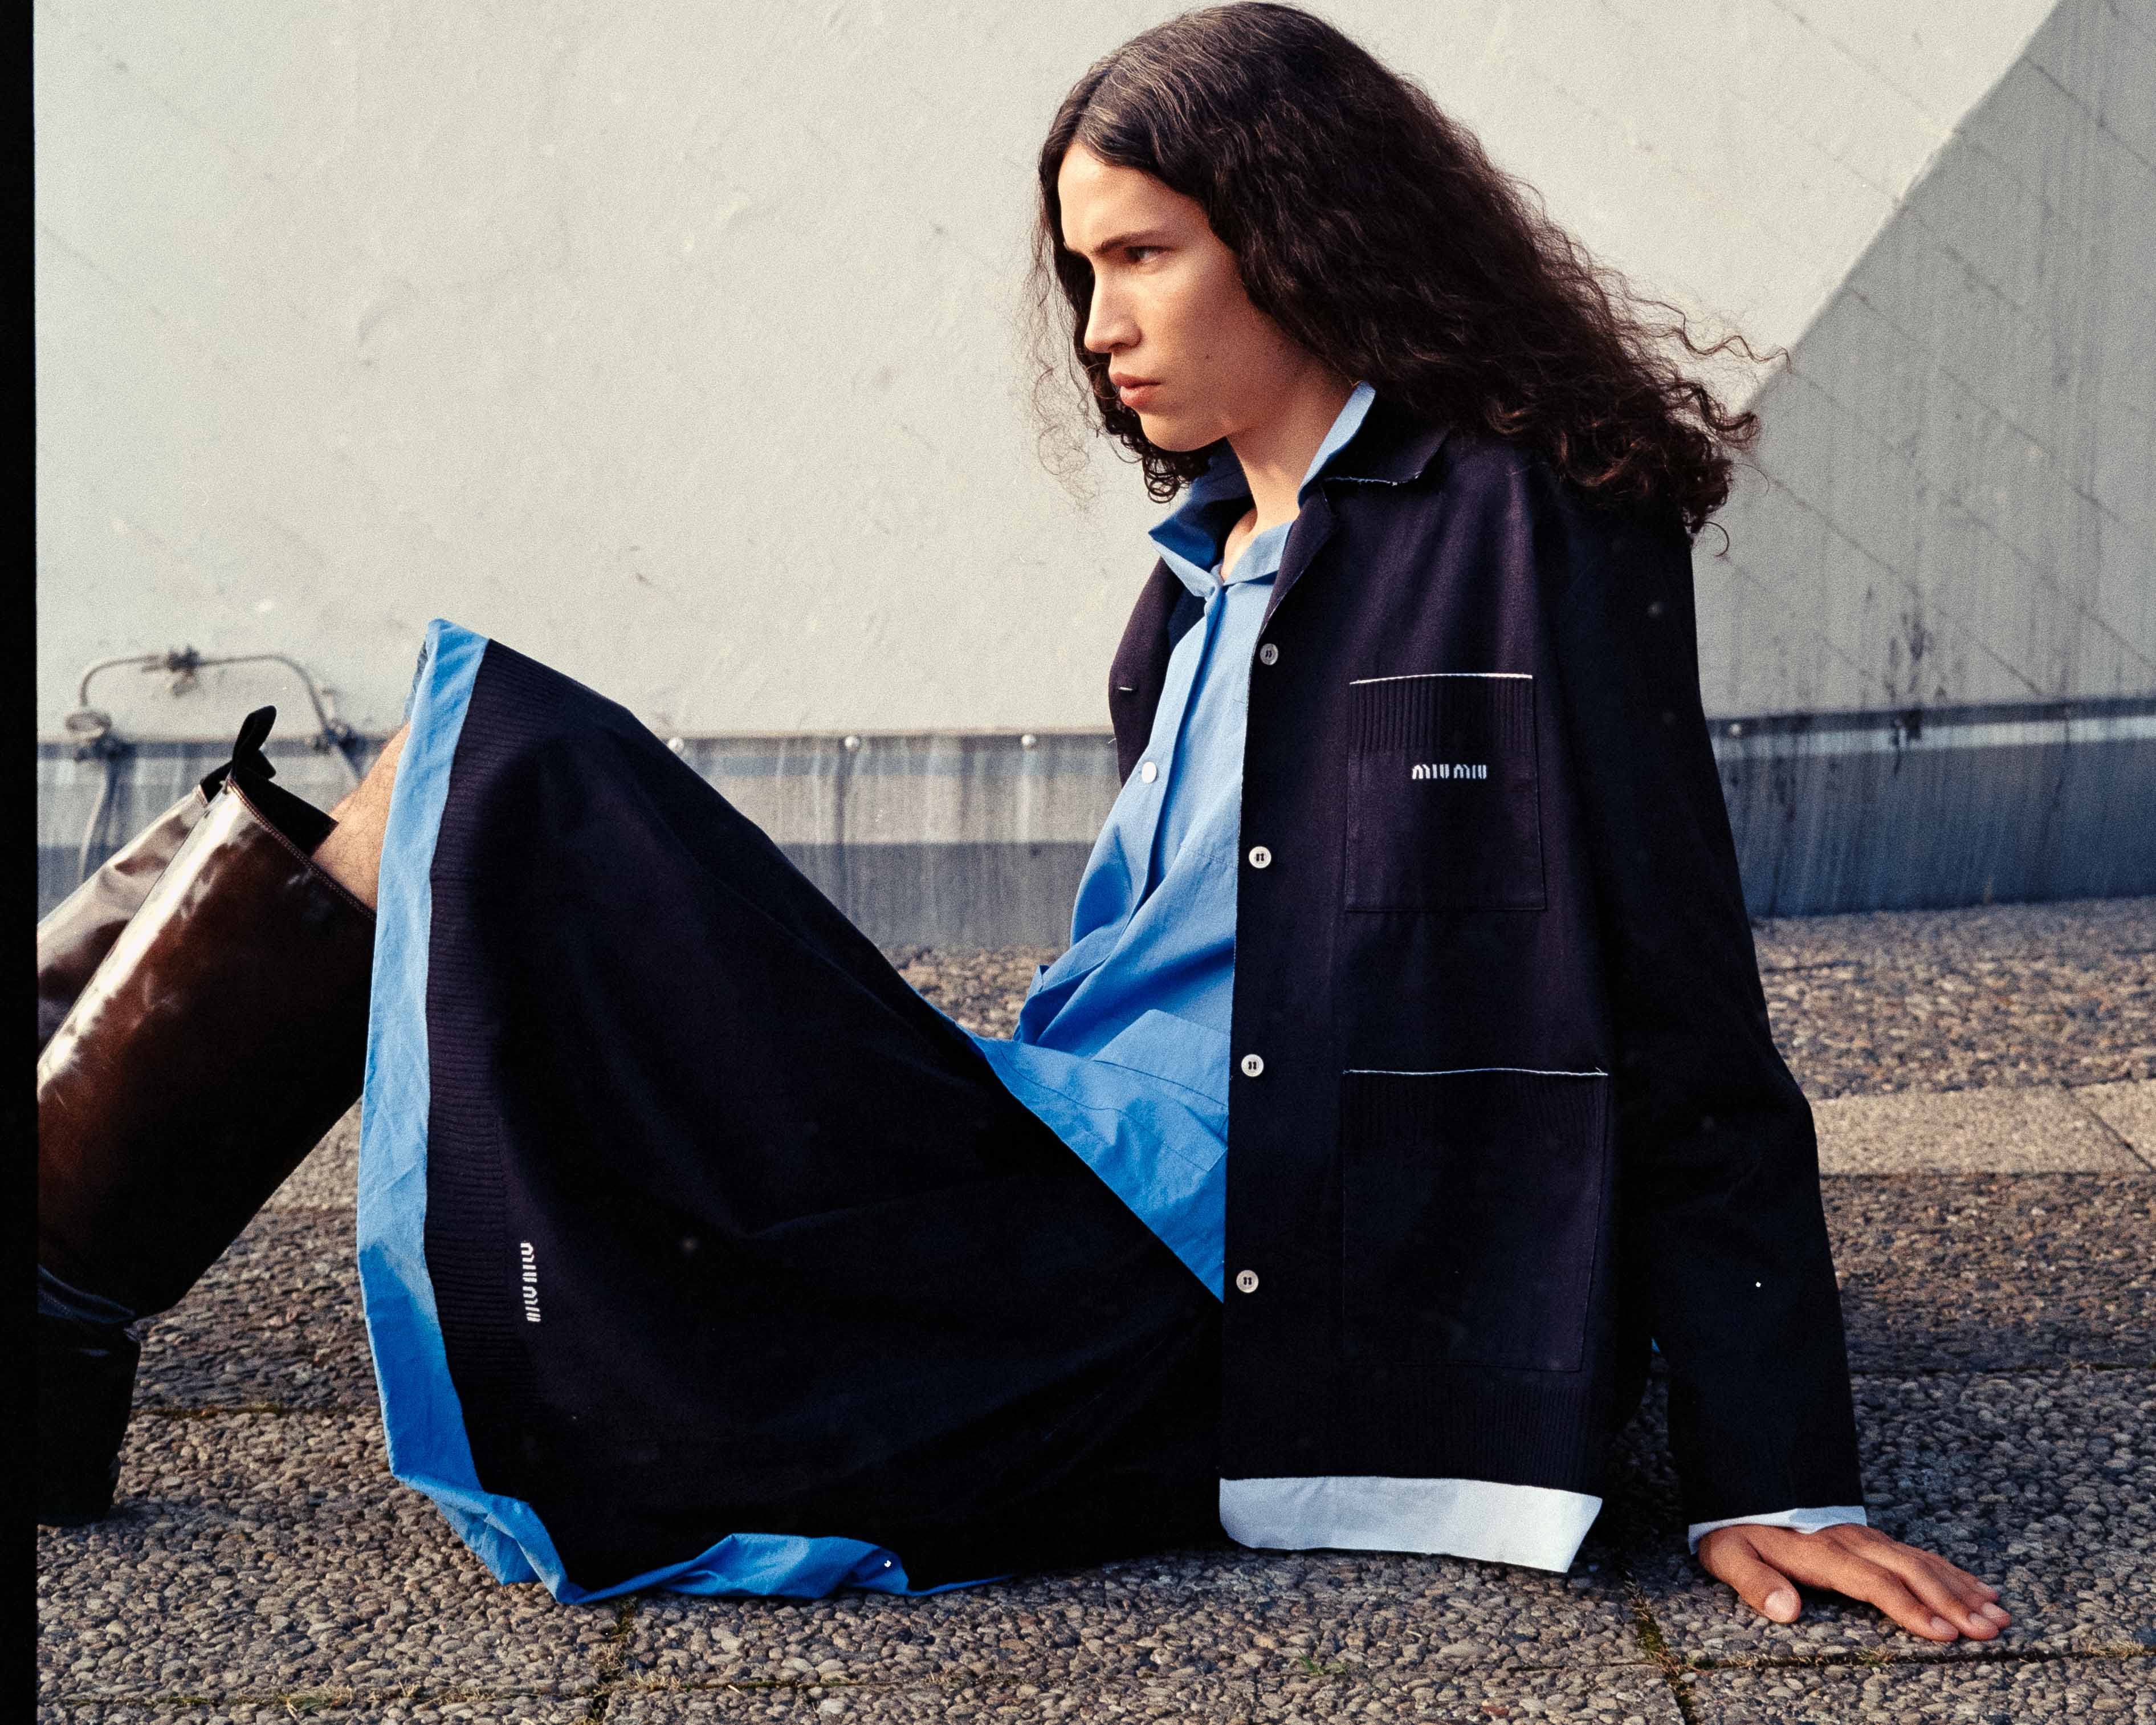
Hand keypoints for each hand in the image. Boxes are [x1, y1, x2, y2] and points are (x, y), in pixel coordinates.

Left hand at [1697, 1523, 2011, 1641]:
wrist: (1737, 1483)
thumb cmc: (1733, 1529)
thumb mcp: (1727, 1554)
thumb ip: (1754, 1581)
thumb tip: (1786, 1610)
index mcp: (1820, 1551)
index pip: (1873, 1582)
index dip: (1909, 1608)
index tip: (1943, 1633)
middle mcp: (1850, 1541)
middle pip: (1910, 1571)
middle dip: (1953, 1602)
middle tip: (1990, 1629)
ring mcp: (1864, 1536)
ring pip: (1923, 1562)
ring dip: (1962, 1588)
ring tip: (1999, 1615)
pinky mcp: (1869, 1536)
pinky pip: (1918, 1553)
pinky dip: (1953, 1571)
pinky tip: (1980, 1588)